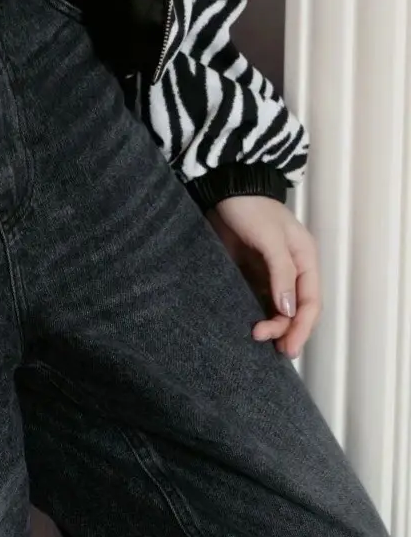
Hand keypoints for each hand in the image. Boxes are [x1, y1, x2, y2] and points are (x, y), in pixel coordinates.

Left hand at [205, 194, 321, 356]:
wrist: (224, 190)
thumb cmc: (251, 208)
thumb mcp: (270, 238)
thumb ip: (280, 273)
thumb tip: (288, 310)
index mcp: (305, 259)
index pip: (311, 302)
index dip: (302, 327)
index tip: (288, 347)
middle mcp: (293, 270)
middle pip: (297, 310)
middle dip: (287, 330)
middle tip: (271, 347)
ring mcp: (272, 273)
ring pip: (280, 309)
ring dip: (273, 325)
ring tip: (256, 336)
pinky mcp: (253, 274)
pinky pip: (260, 301)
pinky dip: (259, 315)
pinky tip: (251, 326)